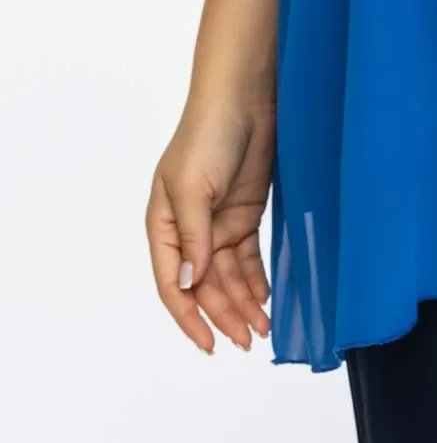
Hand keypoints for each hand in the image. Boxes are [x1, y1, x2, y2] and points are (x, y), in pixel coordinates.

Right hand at [146, 92, 275, 354]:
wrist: (245, 99)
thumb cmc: (207, 135)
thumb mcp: (192, 188)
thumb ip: (192, 238)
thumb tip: (189, 283)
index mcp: (164, 226)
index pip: (173, 285)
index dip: (189, 317)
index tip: (209, 343)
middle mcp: (189, 232)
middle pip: (205, 287)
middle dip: (225, 316)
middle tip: (249, 340)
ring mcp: (218, 224)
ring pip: (228, 277)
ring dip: (243, 303)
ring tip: (263, 329)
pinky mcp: (245, 214)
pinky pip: (247, 258)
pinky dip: (255, 280)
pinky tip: (266, 298)